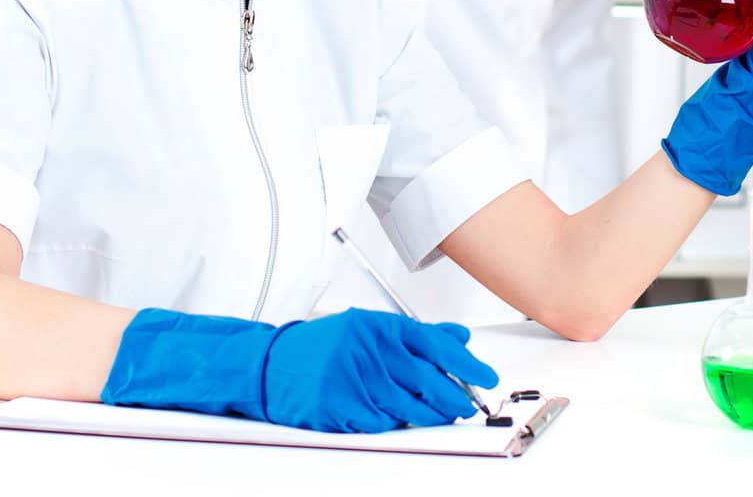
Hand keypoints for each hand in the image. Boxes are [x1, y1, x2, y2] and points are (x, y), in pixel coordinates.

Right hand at [101, 305, 497, 433]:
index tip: (484, 378)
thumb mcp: (367, 330)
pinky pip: (374, 424)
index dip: (462, 362)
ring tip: (443, 421)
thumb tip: (459, 339)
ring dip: (428, 415)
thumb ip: (413, 335)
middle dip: (451, 396)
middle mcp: (365, 347)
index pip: (431, 342)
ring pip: (404, 405)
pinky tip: (395, 425)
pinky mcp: (334, 404)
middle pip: (424, 378)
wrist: (268, 364)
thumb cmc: (320, 348)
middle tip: (467, 407)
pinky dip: (388, 427)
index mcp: (375, 324)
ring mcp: (349, 376)